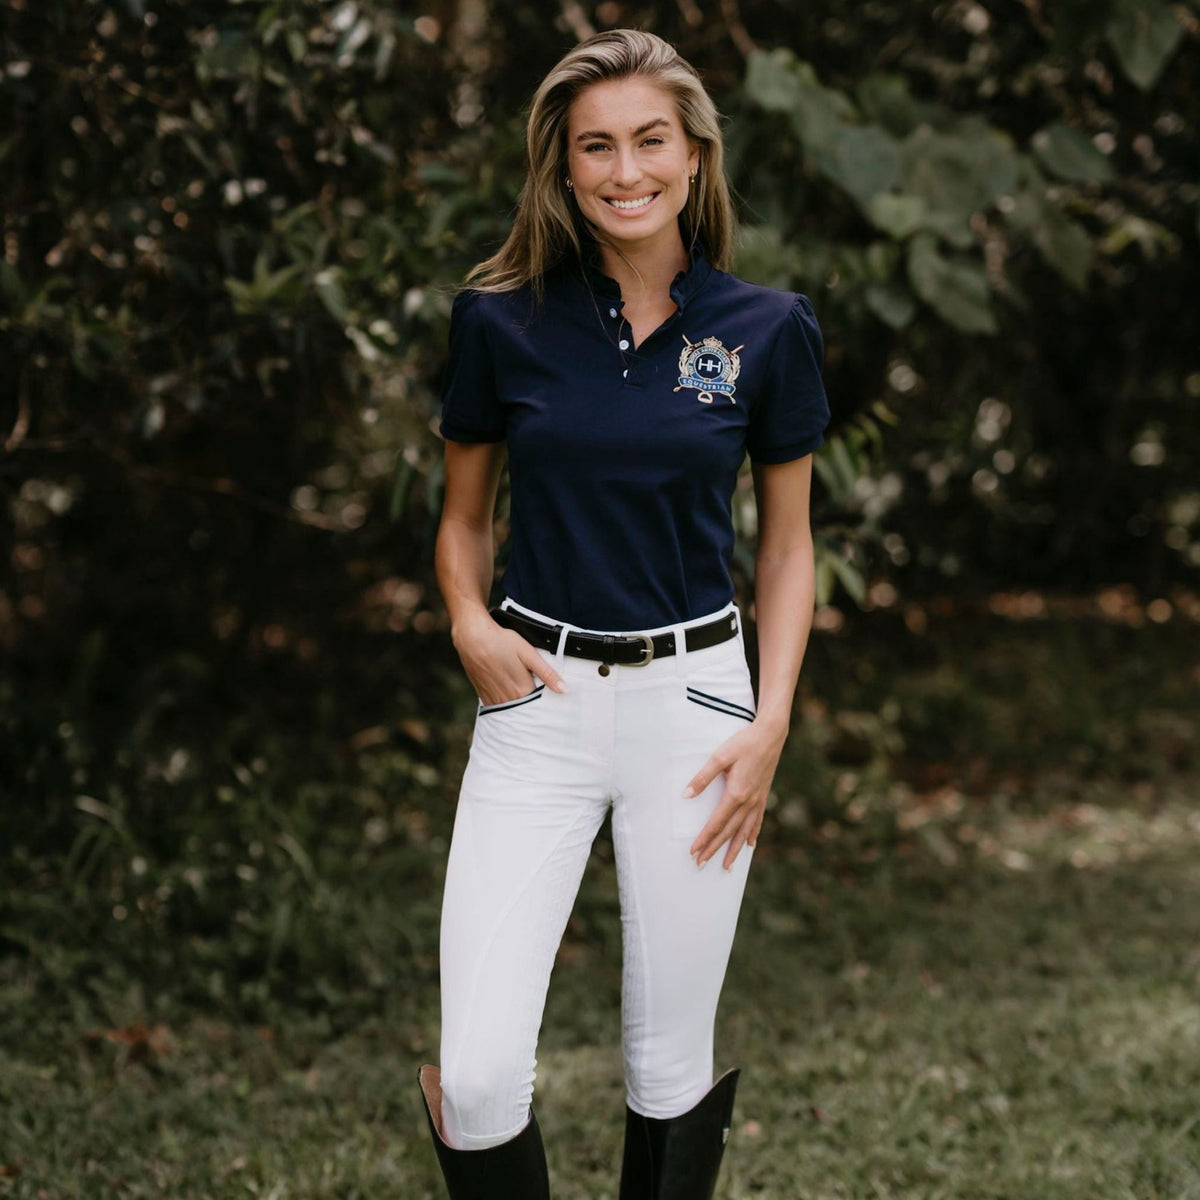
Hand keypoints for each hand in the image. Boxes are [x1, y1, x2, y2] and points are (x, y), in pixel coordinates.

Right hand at [452, 609, 567, 706]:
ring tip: (525, 697)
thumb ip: (547, 673)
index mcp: (521, 690)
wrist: (471, 638)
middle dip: (534, 707)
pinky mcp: (483, 695)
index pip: (540, 705)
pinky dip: (506, 704)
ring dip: (519, 707)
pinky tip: (510, 696)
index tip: (555, 701)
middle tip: (541, 699)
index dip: (548, 703)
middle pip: (526, 709)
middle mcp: (507, 699)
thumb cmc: (501, 642)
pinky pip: (499, 706)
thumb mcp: (528, 653)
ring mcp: (494, 699)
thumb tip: (564, 690)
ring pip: (512, 710)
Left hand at [683, 719, 786, 870]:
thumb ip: (702, 777)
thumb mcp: (719, 756)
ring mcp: (758, 800)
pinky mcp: (763, 795)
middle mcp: (748, 802)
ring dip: (734, 849)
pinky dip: (752, 834)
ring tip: (727, 866)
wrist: (771, 735)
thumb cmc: (743, 743)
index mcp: (736, 794)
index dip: (704, 839)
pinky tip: (750, 844)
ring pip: (744, 831)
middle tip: (701, 865)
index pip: (716, 823)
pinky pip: (757, 821)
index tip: (693, 852)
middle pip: (728, 832)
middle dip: (714, 849)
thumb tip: (685, 795)